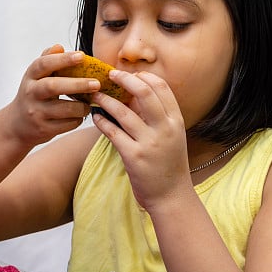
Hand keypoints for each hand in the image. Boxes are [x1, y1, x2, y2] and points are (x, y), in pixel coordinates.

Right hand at [7, 44, 96, 145]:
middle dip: (77, 84)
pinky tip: (80, 115)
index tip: (82, 56)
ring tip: (90, 103)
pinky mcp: (43, 129)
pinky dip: (77, 120)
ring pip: (64, 109)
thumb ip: (48, 60)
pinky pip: (66, 124)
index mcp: (30, 76)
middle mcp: (31, 93)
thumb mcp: (36, 77)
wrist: (18, 125)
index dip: (62, 59)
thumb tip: (59, 46)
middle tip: (97, 83)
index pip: (43, 64)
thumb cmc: (34, 95)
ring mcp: (36, 112)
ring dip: (81, 106)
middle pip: (53, 87)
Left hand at [90, 70, 191, 209]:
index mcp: (176, 121)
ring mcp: (149, 143)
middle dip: (125, 80)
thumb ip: (158, 117)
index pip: (161, 87)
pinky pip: (112, 132)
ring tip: (95, 95)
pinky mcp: (133, 157)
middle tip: (109, 76)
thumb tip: (136, 95)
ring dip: (106, 100)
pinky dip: (101, 122)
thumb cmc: (168, 165)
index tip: (129, 75)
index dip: (143, 77)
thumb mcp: (172, 137)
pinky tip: (95, 117)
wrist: (171, 196)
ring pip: (123, 112)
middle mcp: (165, 129)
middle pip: (144, 92)